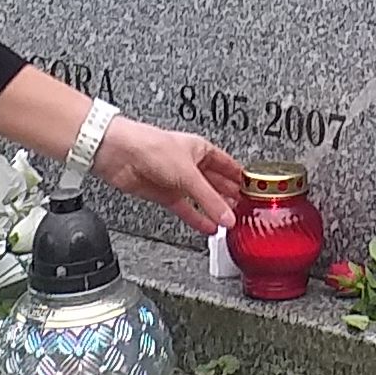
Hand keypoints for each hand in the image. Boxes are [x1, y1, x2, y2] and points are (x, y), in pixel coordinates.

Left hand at [96, 117, 242, 231]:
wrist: (120, 154)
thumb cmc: (152, 147)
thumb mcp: (188, 175)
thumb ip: (209, 199)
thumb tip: (228, 216)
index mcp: (201, 149)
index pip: (228, 165)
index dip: (241, 178)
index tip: (254, 191)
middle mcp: (190, 164)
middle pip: (216, 183)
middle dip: (230, 197)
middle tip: (245, 210)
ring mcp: (177, 180)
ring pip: (201, 198)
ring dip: (214, 210)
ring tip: (229, 222)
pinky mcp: (164, 194)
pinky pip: (185, 209)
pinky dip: (197, 218)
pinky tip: (208, 227)